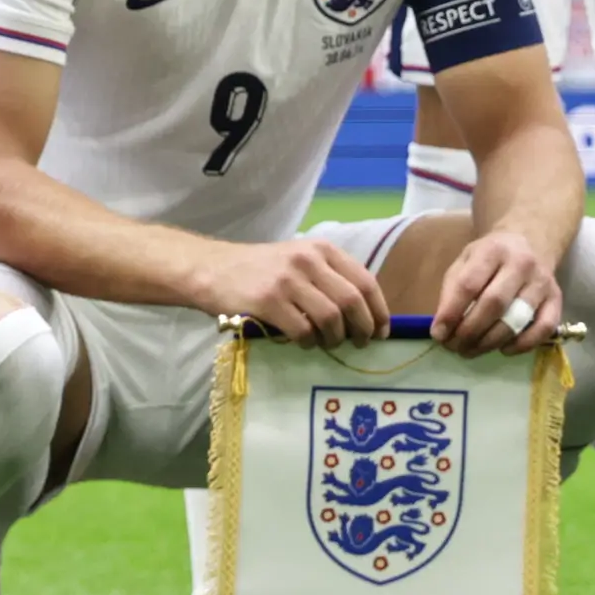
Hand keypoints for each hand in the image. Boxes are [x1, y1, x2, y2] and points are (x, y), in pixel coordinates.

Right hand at [202, 234, 387, 345]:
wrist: (212, 269)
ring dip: (335, 339)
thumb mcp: (300, 260)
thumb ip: (330, 278)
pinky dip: (308, 343)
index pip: (366, 281)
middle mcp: (309, 260)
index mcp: (322, 249)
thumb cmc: (261, 270)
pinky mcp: (269, 301)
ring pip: (331, 318)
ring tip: (328, 344)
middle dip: (363, 329)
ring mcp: (288, 280)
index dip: (379, 311)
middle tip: (360, 345)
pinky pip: (303, 331)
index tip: (382, 332)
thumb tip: (365, 315)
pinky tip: (303, 342)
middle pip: (353, 302)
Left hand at [429, 228, 563, 354]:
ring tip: (471, 351)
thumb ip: (453, 289)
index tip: (438, 333)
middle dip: (470, 332)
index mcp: (492, 250)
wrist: (531, 241)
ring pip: (517, 319)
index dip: (451, 312)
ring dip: (490, 342)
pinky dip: (522, 344)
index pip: (469, 284)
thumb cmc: (491, 256)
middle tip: (454, 347)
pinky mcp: (557, 299)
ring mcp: (542, 282)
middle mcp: (521, 264)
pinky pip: (543, 328)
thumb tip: (443, 328)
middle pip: (494, 304)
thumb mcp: (466, 259)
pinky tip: (503, 349)